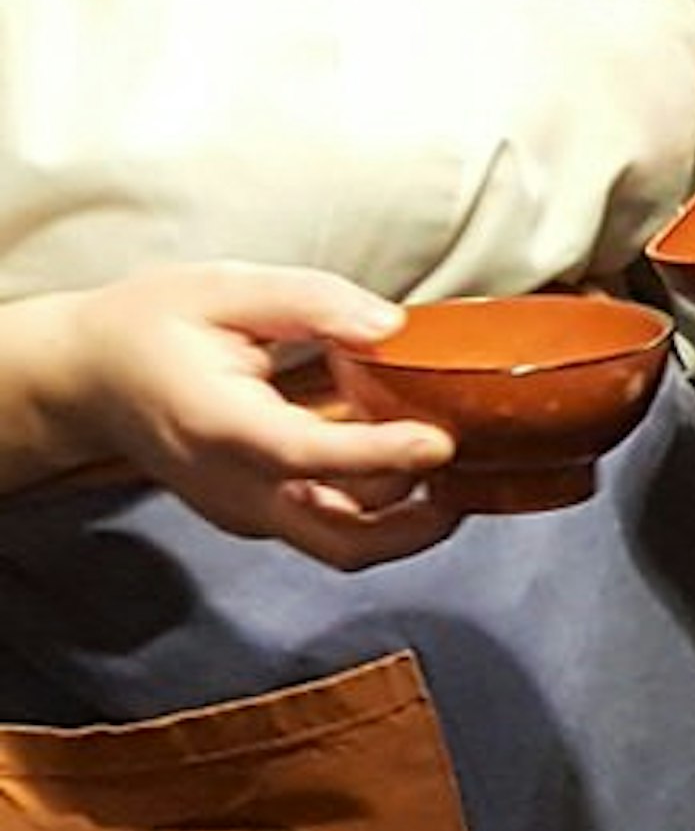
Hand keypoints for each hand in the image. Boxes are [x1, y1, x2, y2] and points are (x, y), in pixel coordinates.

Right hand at [35, 264, 463, 569]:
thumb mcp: (223, 289)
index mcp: (220, 425)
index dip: (378, 454)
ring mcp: (247, 511)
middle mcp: (235, 487)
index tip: (440, 442)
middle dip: (416, 524)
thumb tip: (390, 327)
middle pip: (340, 539)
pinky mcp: (259, 516)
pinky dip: (377, 505)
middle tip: (469, 474)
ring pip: (343, 541)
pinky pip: (329, 525)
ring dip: (406, 516)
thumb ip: (310, 302)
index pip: (307, 456)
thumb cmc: (153, 327)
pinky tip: (406, 456)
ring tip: (453, 463)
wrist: (89, 379)